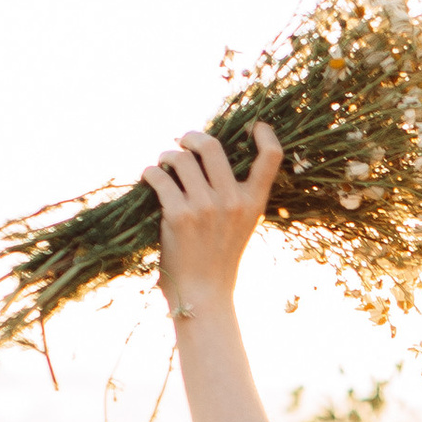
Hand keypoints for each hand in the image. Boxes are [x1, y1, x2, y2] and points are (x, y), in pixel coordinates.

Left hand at [146, 123, 279, 319]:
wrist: (204, 295)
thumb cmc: (218, 258)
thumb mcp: (240, 225)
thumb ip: (234, 194)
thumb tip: (208, 154)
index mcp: (254, 202)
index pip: (272, 158)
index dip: (265, 134)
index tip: (254, 126)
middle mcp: (232, 201)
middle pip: (212, 145)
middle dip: (192, 137)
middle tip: (183, 142)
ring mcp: (206, 208)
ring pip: (181, 158)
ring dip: (167, 156)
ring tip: (163, 165)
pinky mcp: (179, 216)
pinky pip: (159, 177)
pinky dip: (150, 173)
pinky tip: (149, 178)